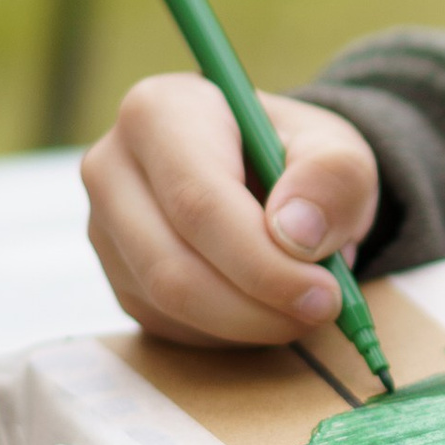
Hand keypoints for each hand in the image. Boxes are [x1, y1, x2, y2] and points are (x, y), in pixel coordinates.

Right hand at [82, 76, 380, 347]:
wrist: (269, 176)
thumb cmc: (298, 159)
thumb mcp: (338, 150)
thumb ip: (333, 177)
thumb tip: (296, 232)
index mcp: (158, 112)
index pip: (199, 203)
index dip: (262, 261)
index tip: (323, 291)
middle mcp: (113, 166)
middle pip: (173, 264)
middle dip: (257, 304)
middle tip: (322, 310)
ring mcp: (105, 227)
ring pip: (168, 302)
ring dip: (248, 323)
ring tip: (304, 307)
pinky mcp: (117, 277)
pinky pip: (169, 325)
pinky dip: (229, 332)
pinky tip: (265, 306)